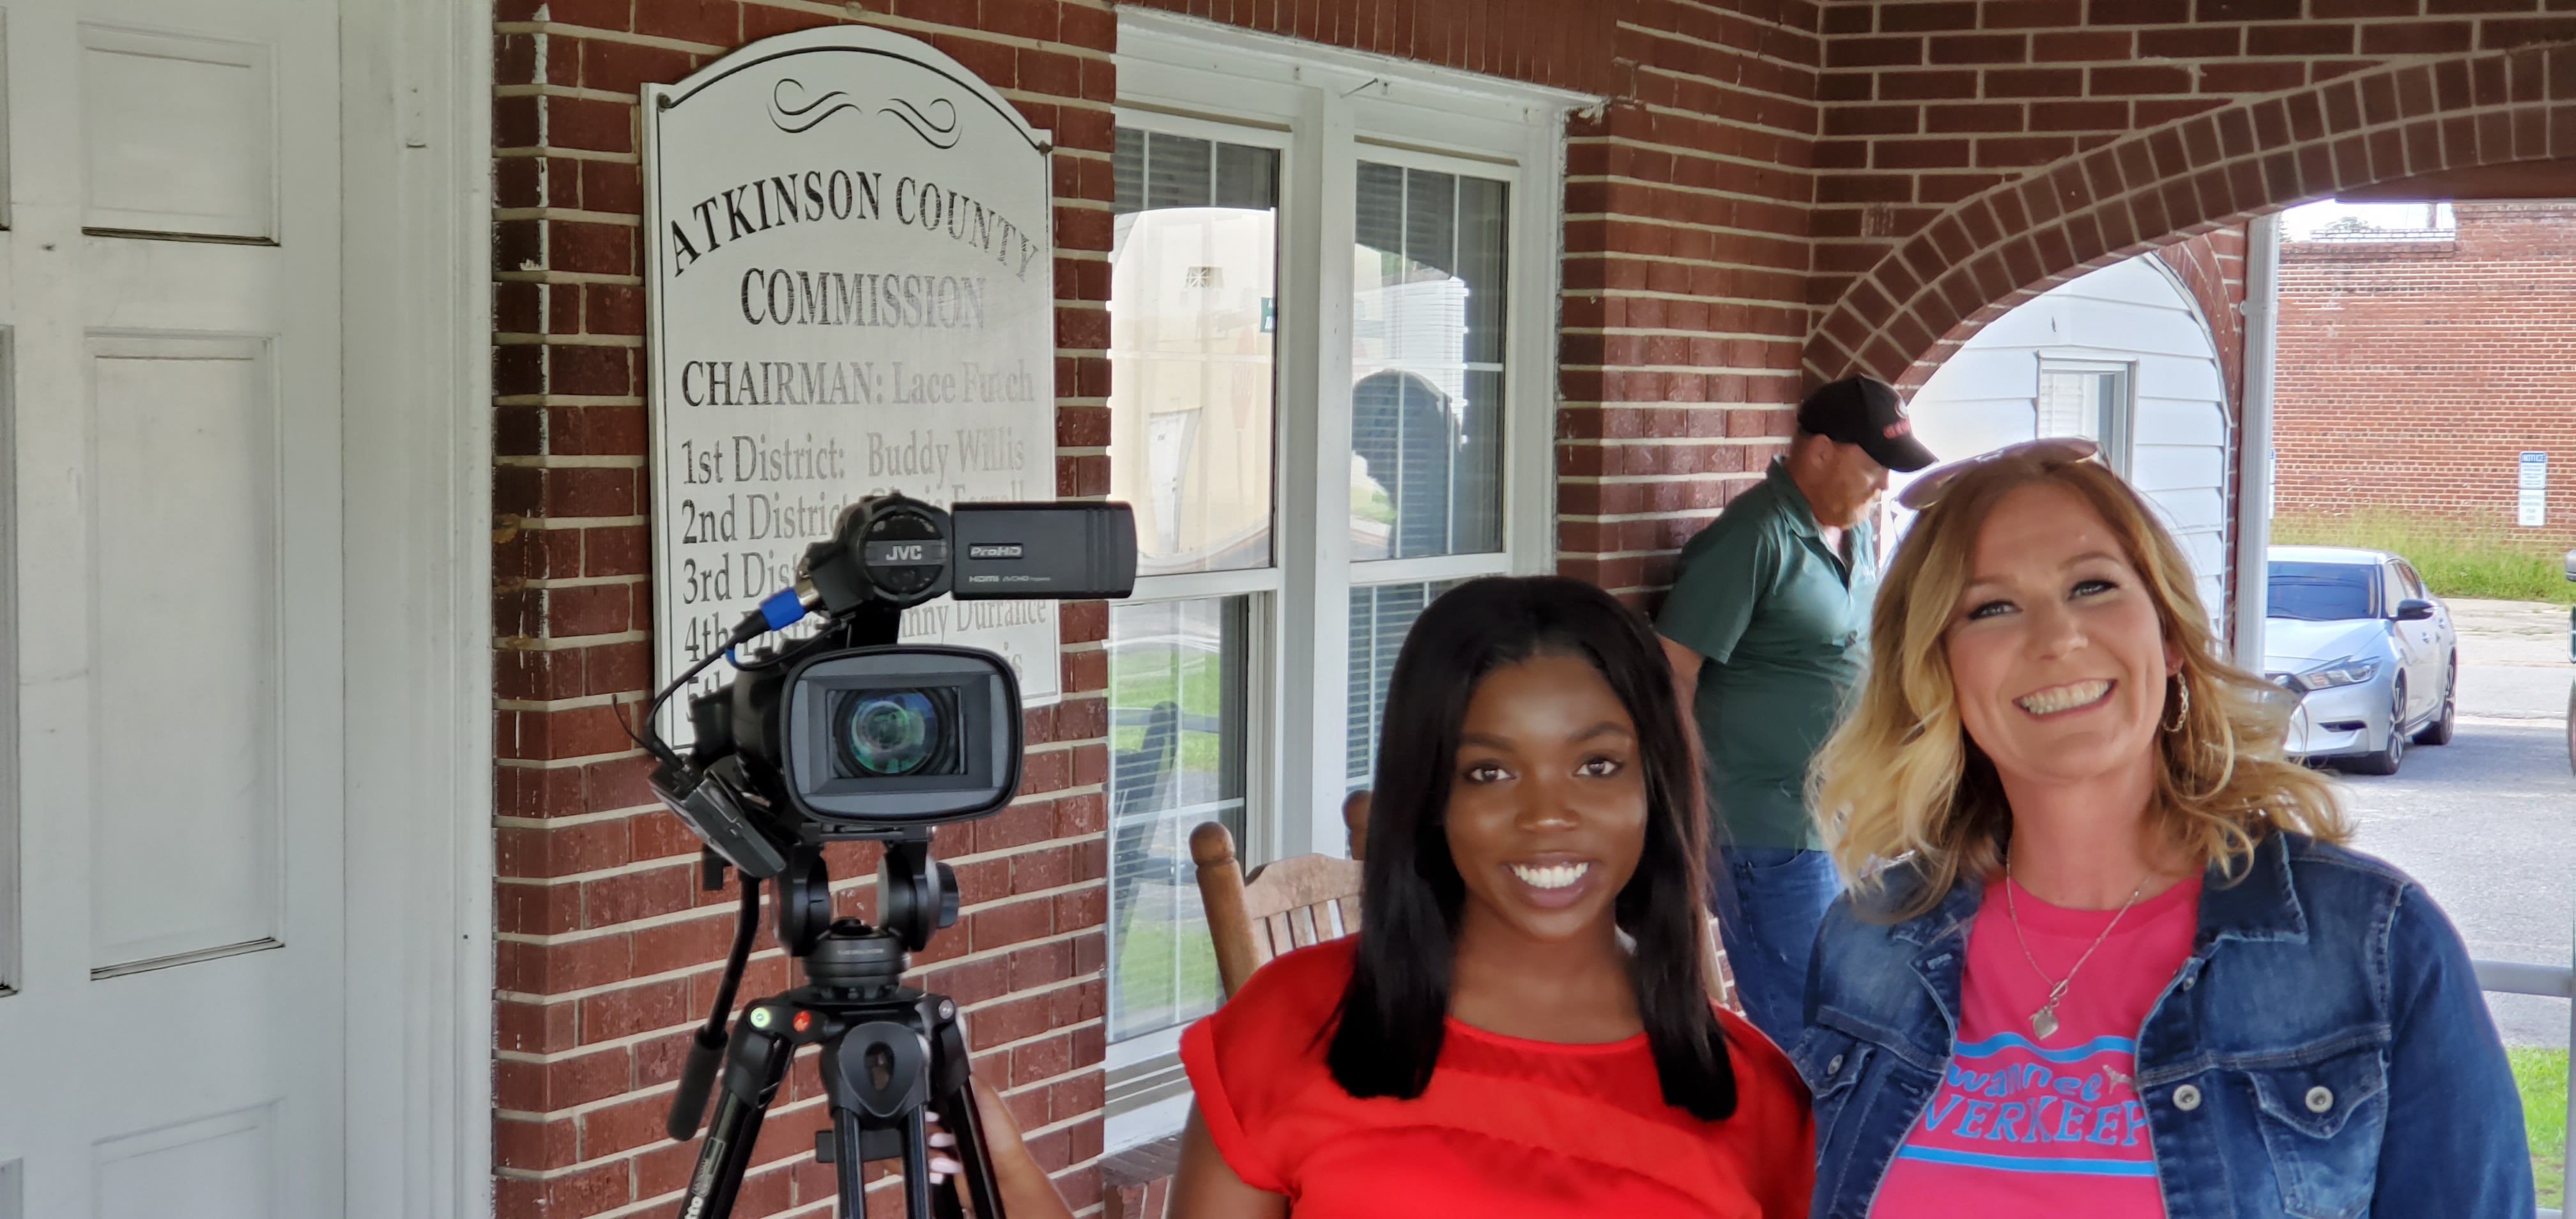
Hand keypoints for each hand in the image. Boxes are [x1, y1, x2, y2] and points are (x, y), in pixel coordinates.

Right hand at [921, 1079, 1073, 1218]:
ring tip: (948, 1158)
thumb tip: (955, 1063)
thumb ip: (971, 1082)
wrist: (1001, 1180)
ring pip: (911, 1144)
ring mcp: (937, 1148)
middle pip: (915, 1121)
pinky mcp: (932, 1168)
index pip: (926, 1099)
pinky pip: (912, 1165)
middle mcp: (944, 1126)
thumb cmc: (1002, 1141)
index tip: (933, 1115)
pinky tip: (943, 1169)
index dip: (927, 1108)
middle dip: (927, 1132)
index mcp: (955, 1106)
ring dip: (929, 1152)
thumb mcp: (989, 1101)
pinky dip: (925, 1167)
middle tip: (943, 1139)